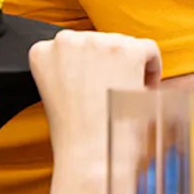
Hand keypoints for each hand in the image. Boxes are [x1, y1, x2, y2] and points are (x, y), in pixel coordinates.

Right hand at [29, 31, 161, 164]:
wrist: (89, 153)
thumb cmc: (77, 133)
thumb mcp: (59, 92)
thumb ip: (68, 69)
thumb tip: (96, 61)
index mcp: (41, 52)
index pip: (73, 47)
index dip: (89, 68)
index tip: (95, 88)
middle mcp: (66, 40)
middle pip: (100, 42)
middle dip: (110, 65)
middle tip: (113, 94)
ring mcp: (98, 42)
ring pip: (124, 44)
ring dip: (128, 66)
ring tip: (124, 96)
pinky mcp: (127, 49)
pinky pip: (149, 49)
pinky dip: (152, 69)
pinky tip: (142, 91)